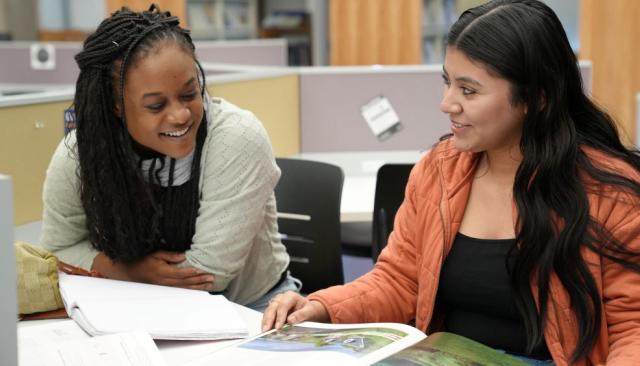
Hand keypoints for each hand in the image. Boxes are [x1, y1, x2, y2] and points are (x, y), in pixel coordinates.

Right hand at [92, 251, 214, 290]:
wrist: (130, 272)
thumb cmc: (143, 260)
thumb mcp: (155, 254)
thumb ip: (170, 255)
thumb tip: (184, 256)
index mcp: (162, 272)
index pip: (180, 273)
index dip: (192, 272)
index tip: (202, 270)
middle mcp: (164, 282)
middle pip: (185, 282)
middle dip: (199, 281)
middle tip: (211, 278)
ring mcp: (165, 287)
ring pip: (184, 288)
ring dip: (197, 287)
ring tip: (209, 284)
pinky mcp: (165, 289)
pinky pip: (180, 291)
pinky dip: (190, 290)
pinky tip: (199, 290)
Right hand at [261, 291, 329, 331]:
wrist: (307, 310)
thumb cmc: (309, 310)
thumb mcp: (309, 311)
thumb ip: (301, 314)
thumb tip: (290, 320)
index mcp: (291, 296)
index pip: (283, 305)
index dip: (280, 316)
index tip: (278, 327)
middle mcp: (281, 298)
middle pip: (273, 307)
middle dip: (269, 319)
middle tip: (266, 330)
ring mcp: (276, 303)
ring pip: (268, 311)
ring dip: (265, 321)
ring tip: (264, 332)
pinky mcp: (273, 310)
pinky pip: (267, 316)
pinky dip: (266, 323)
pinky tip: (265, 330)